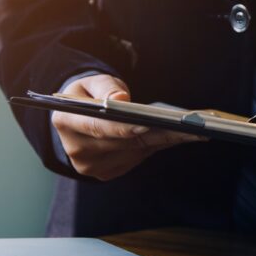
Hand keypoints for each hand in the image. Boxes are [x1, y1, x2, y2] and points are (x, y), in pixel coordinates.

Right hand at [51, 74, 202, 180]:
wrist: (79, 117)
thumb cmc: (88, 94)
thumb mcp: (92, 81)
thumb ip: (105, 86)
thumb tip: (121, 99)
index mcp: (65, 122)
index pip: (98, 127)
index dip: (123, 127)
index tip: (148, 124)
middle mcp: (76, 150)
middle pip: (122, 142)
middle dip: (155, 133)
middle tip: (186, 127)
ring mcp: (91, 166)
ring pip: (134, 153)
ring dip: (162, 141)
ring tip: (191, 131)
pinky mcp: (107, 173)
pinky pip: (137, 159)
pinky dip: (156, 147)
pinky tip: (178, 137)